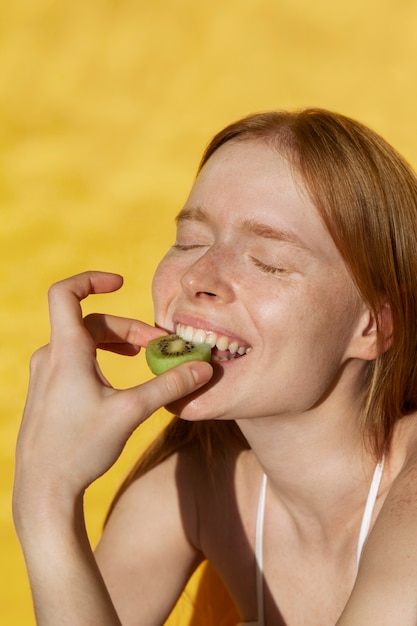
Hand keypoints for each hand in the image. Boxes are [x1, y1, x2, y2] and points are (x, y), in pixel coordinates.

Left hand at [13, 271, 212, 521]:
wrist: (42, 489)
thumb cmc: (80, 449)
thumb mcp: (130, 412)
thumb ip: (168, 386)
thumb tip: (203, 368)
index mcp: (66, 352)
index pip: (65, 293)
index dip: (91, 279)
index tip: (120, 282)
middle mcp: (50, 357)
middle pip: (91, 323)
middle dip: (127, 328)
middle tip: (157, 346)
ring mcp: (45, 375)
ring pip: (83, 342)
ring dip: (115, 343)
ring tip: (141, 356)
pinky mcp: (46, 392)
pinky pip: (74, 360)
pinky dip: (100, 358)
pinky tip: (116, 378)